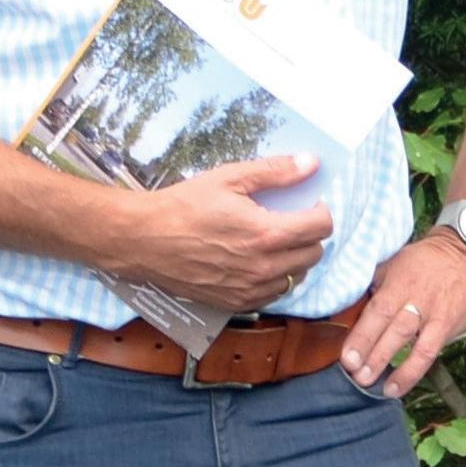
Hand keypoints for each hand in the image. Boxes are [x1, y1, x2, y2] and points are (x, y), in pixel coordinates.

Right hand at [118, 153, 333, 311]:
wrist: (143, 239)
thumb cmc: (183, 205)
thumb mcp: (228, 179)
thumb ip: (275, 171)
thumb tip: (312, 163)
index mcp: (267, 233)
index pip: (321, 227)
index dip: (319, 211)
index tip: (306, 204)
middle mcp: (264, 267)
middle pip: (314, 253)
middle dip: (308, 234)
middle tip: (287, 220)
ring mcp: (251, 289)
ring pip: (297, 277)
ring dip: (294, 258)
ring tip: (271, 242)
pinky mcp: (237, 303)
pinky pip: (274, 294)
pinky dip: (274, 278)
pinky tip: (255, 262)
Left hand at [343, 229, 465, 397]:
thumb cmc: (422, 260)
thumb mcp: (393, 264)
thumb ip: (374, 286)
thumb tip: (349, 307)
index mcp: (398, 284)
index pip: (376, 313)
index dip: (361, 336)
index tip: (346, 358)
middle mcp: (416, 301)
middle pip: (393, 330)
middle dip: (373, 355)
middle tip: (355, 375)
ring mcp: (436, 315)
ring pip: (414, 345)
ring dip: (394, 368)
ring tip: (375, 386)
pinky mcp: (451, 326)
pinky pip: (432, 351)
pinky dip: (414, 370)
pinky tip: (399, 386)